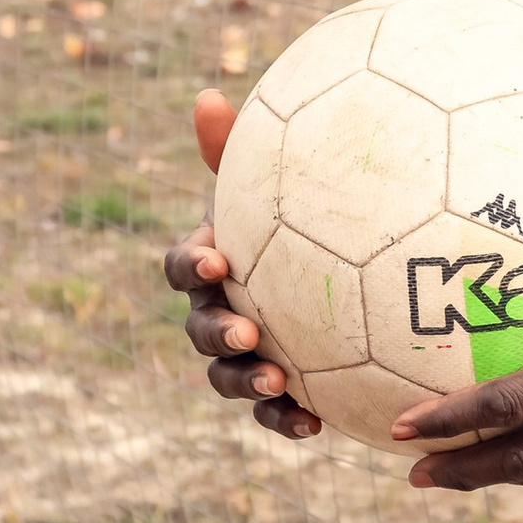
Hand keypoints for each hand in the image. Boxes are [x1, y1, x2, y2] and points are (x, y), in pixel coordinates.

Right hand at [163, 87, 322, 440]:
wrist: (339, 272)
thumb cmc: (299, 220)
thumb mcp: (273, 185)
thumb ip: (238, 151)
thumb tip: (207, 98)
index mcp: (210, 265)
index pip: (183, 265)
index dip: (192, 265)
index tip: (217, 261)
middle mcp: (216, 312)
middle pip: (198, 328)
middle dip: (217, 333)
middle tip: (247, 332)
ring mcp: (241, 355)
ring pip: (226, 376)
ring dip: (245, 382)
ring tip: (277, 382)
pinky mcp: (275, 389)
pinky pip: (270, 410)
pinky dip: (285, 418)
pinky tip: (316, 424)